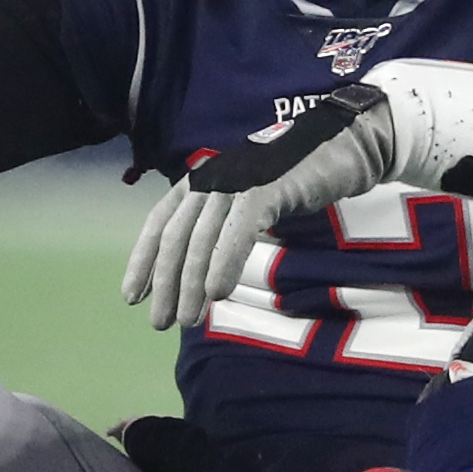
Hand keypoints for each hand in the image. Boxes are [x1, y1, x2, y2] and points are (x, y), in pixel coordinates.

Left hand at [122, 94, 397, 332]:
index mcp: (200, 181)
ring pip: (203, 237)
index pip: (160, 223)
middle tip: (161, 322)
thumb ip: (220, 232)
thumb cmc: (293, 184)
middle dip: (165, 282)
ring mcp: (238, 179)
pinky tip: (217, 292)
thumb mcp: (246, 207)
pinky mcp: (266, 186)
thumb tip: (196, 283)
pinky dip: (224, 261)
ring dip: (191, 282)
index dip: (143, 261)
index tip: (132, 297)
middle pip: (176, 236)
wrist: (341, 149)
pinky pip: (238, 229)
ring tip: (188, 320)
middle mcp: (211, 177)